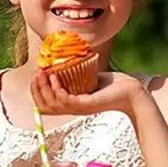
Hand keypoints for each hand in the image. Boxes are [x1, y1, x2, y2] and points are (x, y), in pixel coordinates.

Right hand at [30, 70, 144, 117]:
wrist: (131, 92)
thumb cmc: (112, 84)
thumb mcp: (89, 76)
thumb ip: (76, 72)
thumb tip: (64, 57)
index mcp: (71, 104)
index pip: (45, 105)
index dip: (36, 92)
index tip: (35, 75)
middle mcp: (73, 109)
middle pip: (45, 107)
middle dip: (36, 90)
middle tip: (36, 73)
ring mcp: (79, 108)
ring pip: (53, 104)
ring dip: (44, 88)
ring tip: (43, 73)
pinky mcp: (87, 104)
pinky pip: (66, 100)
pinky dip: (57, 88)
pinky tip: (55, 76)